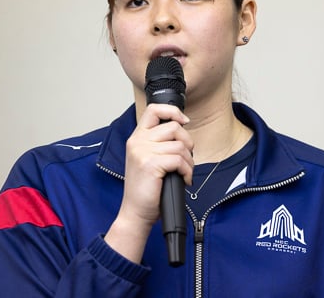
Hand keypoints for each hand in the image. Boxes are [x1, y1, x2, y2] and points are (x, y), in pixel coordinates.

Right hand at [105, 103, 193, 261]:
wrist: (135, 213)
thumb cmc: (145, 190)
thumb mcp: (147, 159)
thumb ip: (158, 143)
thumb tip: (182, 129)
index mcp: (136, 138)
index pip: (154, 109)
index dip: (172, 111)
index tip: (183, 121)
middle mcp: (137, 141)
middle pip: (174, 127)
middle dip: (187, 143)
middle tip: (185, 159)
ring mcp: (142, 152)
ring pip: (180, 145)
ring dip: (188, 161)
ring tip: (184, 173)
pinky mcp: (150, 164)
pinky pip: (179, 159)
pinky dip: (187, 171)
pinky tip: (183, 179)